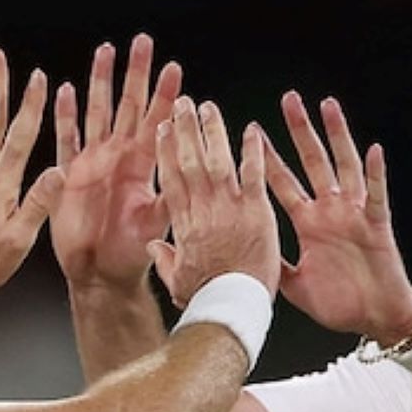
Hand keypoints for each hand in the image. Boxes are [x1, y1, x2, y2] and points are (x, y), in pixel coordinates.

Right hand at [49, 34, 181, 291]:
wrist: (100, 274)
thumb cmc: (132, 254)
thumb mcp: (155, 225)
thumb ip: (167, 200)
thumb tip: (187, 177)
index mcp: (141, 165)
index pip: (157, 121)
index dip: (165, 95)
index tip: (174, 67)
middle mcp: (118, 157)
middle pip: (127, 105)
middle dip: (135, 73)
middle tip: (143, 42)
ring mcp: (92, 162)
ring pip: (96, 112)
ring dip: (100, 82)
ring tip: (106, 51)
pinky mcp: (68, 175)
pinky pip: (65, 139)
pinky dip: (64, 116)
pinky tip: (63, 90)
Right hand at [147, 98, 280, 304]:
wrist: (234, 308)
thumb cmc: (209, 300)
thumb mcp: (178, 282)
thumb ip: (165, 260)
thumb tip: (154, 247)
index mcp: (184, 225)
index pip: (171, 179)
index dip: (165, 151)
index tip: (161, 129)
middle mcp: (204, 210)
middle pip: (190, 161)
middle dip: (184, 129)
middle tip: (182, 103)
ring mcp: (230, 209)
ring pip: (217, 160)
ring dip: (212, 131)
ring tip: (208, 107)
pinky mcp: (257, 212)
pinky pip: (254, 174)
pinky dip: (252, 151)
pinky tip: (252, 130)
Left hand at [265, 91, 411, 345]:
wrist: (376, 319)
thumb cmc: (341, 303)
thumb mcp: (294, 285)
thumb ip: (273, 265)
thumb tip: (244, 255)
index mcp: (309, 224)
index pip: (283, 183)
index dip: (267, 158)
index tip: (251, 131)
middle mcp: (330, 211)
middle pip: (312, 162)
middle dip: (300, 131)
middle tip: (288, 100)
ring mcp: (354, 215)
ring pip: (344, 167)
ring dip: (337, 136)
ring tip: (328, 106)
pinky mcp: (376, 226)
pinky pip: (376, 196)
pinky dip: (376, 174)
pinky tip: (373, 149)